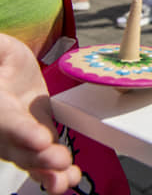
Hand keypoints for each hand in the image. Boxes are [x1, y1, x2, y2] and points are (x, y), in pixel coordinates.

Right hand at [0, 34, 80, 193]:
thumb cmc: (1, 57)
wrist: (7, 69)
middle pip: (14, 146)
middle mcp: (1, 124)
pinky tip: (70, 177)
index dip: (20, 131)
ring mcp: (16, 136)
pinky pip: (41, 159)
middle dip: (37, 157)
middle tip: (59, 161)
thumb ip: (1, 49)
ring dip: (47, 171)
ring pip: (27, 158)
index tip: (40, 139)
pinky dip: (55, 171)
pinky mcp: (35, 139)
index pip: (4, 119)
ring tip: (65, 179)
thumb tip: (3, 47)